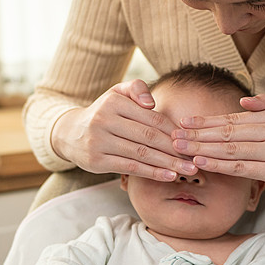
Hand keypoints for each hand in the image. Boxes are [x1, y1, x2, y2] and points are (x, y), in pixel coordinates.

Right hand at [51, 79, 197, 179]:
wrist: (69, 133)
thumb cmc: (103, 112)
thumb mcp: (117, 93)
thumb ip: (137, 88)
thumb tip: (151, 103)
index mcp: (114, 102)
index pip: (152, 118)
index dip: (173, 131)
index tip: (191, 140)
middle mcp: (104, 120)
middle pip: (149, 137)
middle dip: (175, 149)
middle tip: (195, 159)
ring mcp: (99, 142)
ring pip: (141, 154)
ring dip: (168, 164)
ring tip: (188, 170)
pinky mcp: (96, 161)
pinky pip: (130, 167)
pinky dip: (152, 173)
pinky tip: (169, 176)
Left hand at [171, 94, 264, 203]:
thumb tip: (242, 100)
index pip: (234, 118)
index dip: (207, 121)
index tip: (184, 122)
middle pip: (230, 131)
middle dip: (199, 133)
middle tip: (174, 135)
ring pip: (232, 148)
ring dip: (203, 148)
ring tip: (181, 148)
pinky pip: (242, 167)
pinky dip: (219, 164)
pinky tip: (202, 162)